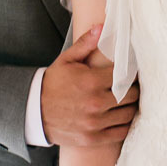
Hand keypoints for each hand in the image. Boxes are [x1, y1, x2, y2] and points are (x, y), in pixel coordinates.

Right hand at [41, 24, 138, 146]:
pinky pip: (120, 132)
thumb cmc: (53, 84)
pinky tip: (121, 117)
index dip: (130, 73)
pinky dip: (124, 125)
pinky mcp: (92, 138)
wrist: (33, 111)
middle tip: (132, 87)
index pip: (124, 75)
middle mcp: (95, 103)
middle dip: (133, 90)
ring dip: (131, 107)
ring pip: (128, 114)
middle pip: (130, 95)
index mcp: (90, 81)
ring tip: (127, 101)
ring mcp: (94, 123)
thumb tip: (103, 27)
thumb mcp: (66, 60)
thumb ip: (86, 43)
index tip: (131, 73)